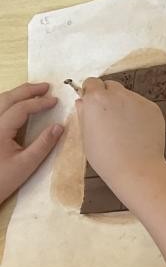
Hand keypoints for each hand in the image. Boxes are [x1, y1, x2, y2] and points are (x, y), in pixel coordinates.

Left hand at [0, 83, 63, 202]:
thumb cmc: (3, 180)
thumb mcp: (27, 164)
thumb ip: (43, 144)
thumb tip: (59, 126)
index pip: (20, 109)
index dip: (38, 103)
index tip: (55, 100)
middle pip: (6, 99)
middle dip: (26, 90)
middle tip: (45, 86)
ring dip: (16, 93)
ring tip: (33, 92)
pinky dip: (6, 102)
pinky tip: (15, 104)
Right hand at [76, 76, 165, 195]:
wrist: (136, 168)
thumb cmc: (105, 156)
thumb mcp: (86, 134)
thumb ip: (84, 113)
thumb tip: (83, 100)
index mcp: (96, 98)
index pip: (92, 82)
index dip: (92, 92)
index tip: (93, 103)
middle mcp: (118, 94)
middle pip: (111, 86)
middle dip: (108, 96)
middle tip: (109, 116)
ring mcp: (138, 100)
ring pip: (128, 96)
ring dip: (124, 104)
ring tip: (125, 127)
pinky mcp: (154, 109)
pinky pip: (142, 106)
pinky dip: (138, 113)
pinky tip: (138, 131)